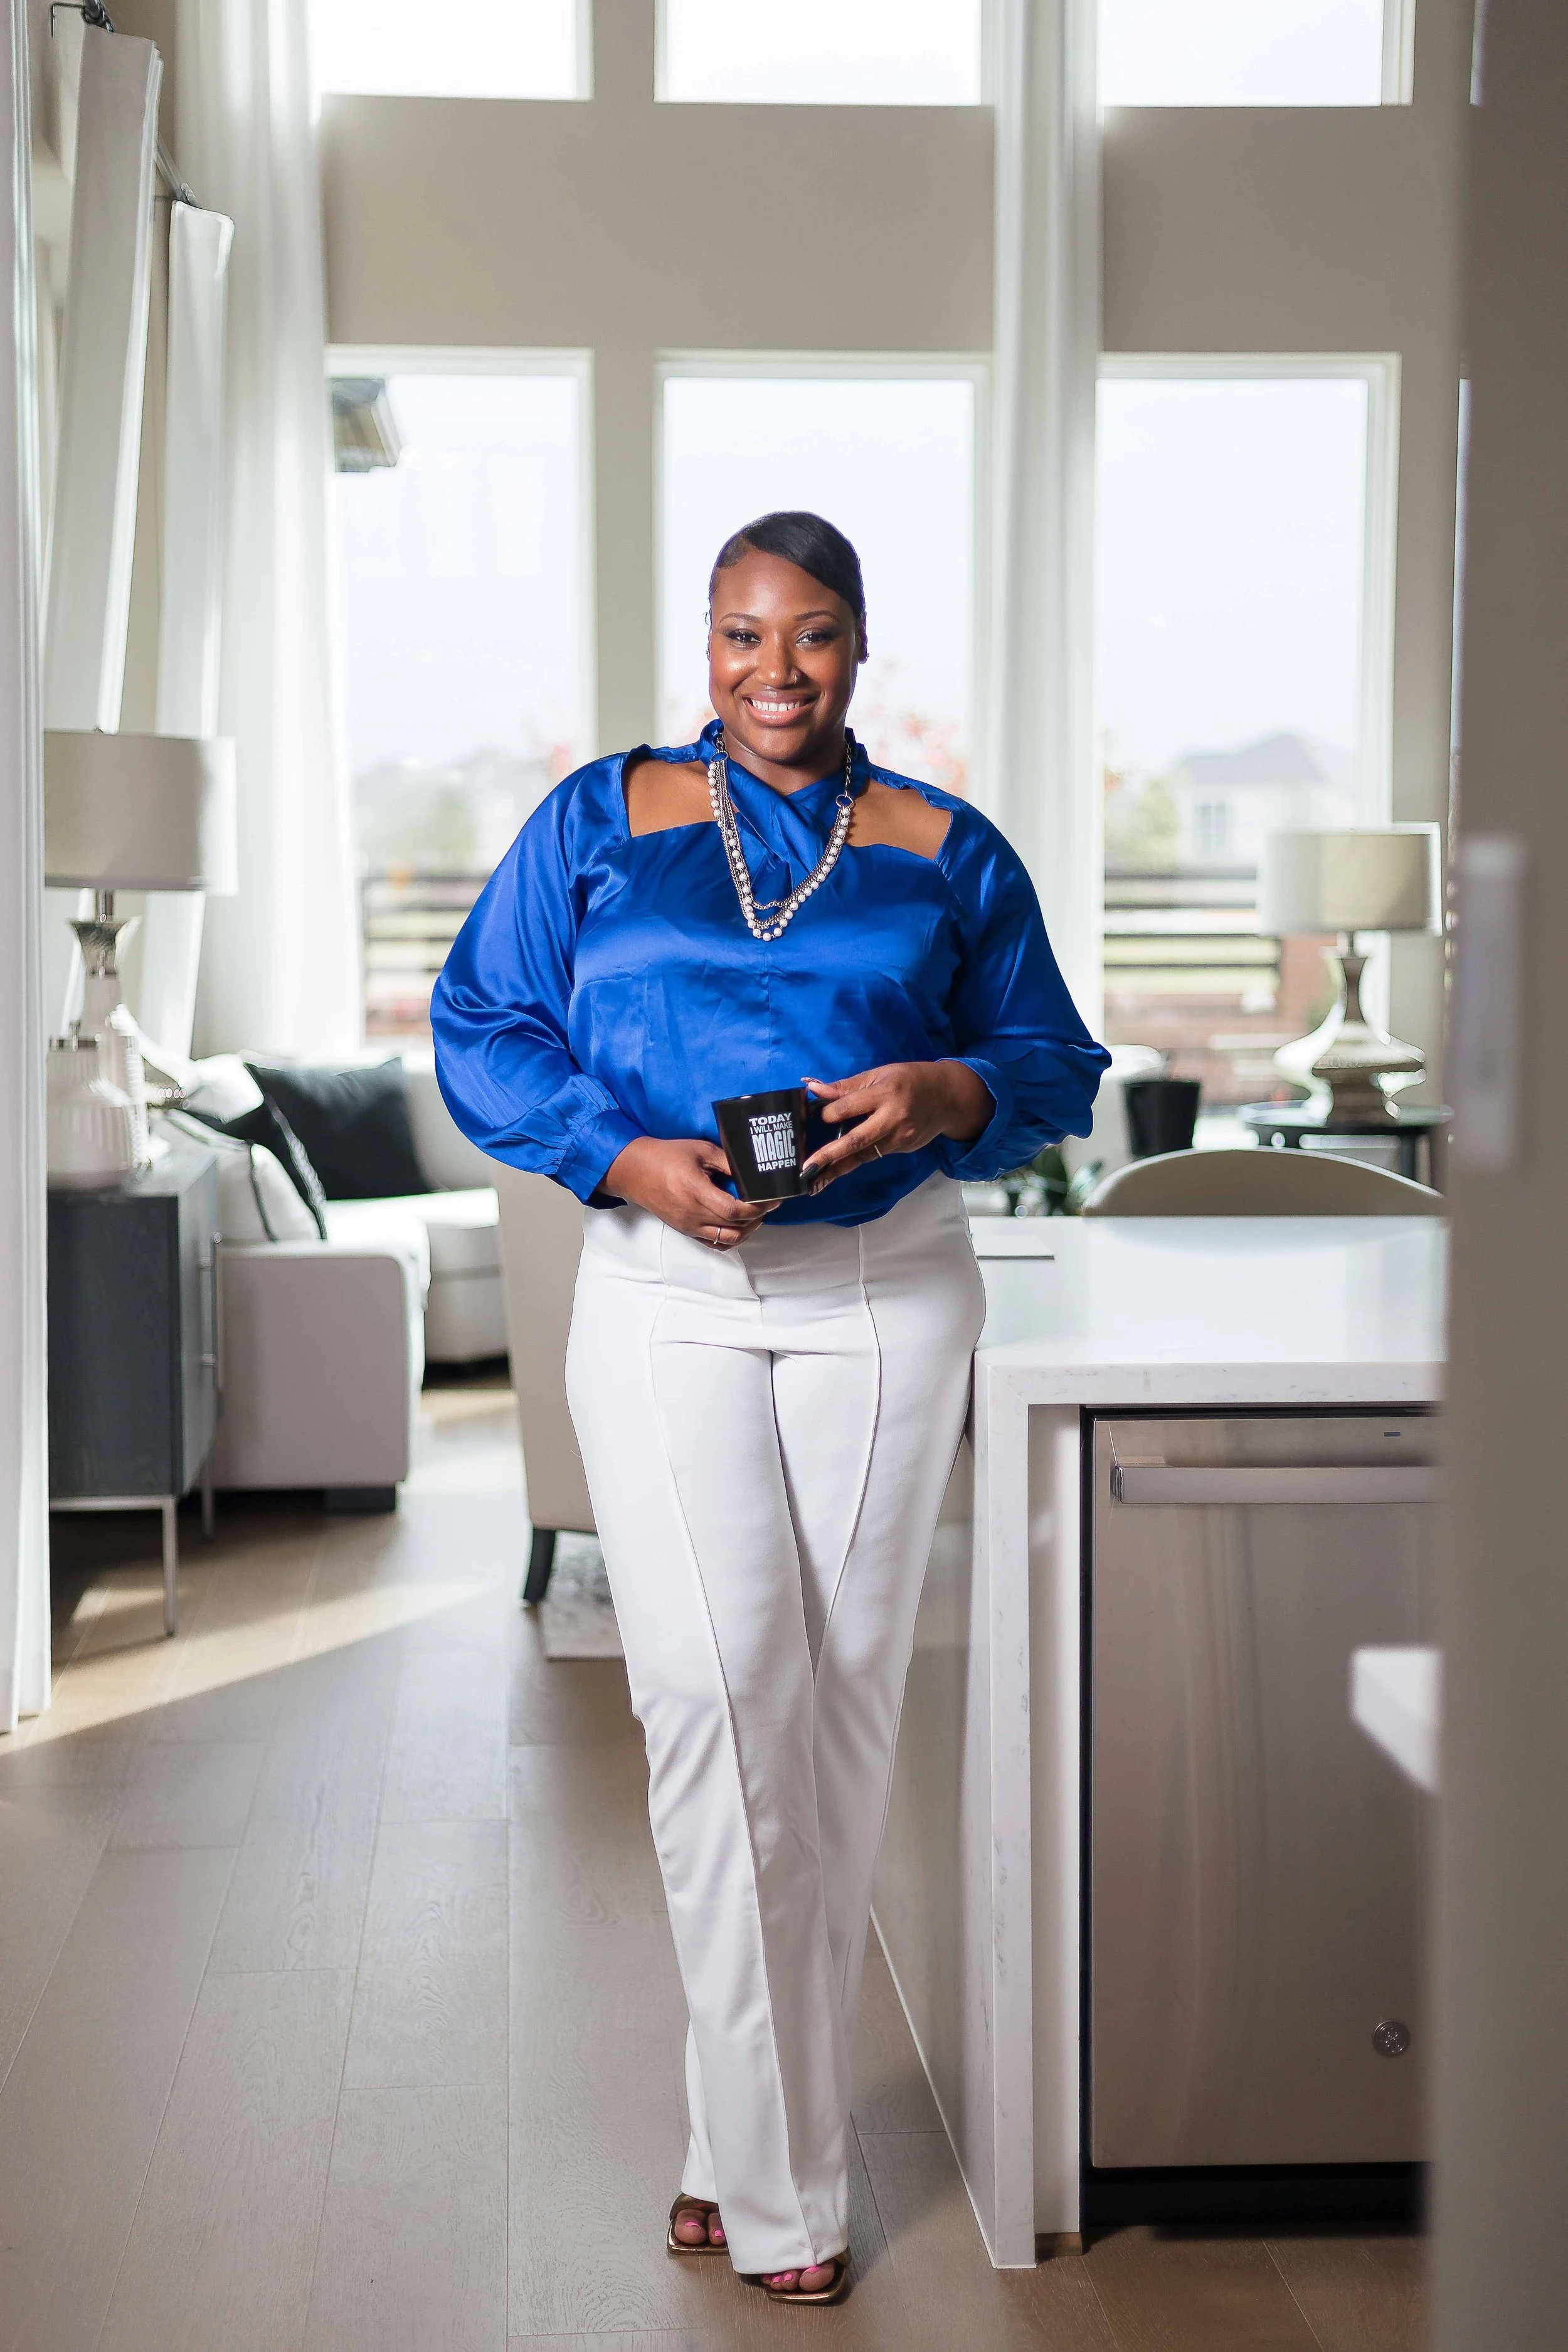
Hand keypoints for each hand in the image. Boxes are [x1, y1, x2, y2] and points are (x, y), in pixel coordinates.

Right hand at [604, 1135, 774, 1248]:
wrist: (635, 1171)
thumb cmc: (666, 1157)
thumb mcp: (700, 1150)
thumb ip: (727, 1162)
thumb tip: (751, 1173)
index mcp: (696, 1192)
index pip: (735, 1211)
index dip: (758, 1208)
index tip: (772, 1199)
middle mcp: (693, 1214)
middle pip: (735, 1227)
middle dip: (758, 1217)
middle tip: (768, 1204)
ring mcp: (689, 1226)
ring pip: (727, 1240)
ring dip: (747, 1230)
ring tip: (756, 1216)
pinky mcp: (685, 1231)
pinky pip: (714, 1243)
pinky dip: (730, 1238)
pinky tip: (738, 1226)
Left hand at [802, 1061, 992, 1191]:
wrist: (947, 1097)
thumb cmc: (909, 1080)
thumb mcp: (880, 1074)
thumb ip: (846, 1086)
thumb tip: (812, 1087)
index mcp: (886, 1093)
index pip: (849, 1107)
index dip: (829, 1113)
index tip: (816, 1115)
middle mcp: (893, 1118)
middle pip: (856, 1140)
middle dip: (829, 1155)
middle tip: (807, 1168)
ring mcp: (899, 1137)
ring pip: (863, 1155)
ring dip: (837, 1168)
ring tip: (815, 1181)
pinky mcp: (902, 1148)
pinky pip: (873, 1155)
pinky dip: (853, 1162)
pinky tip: (835, 1171)